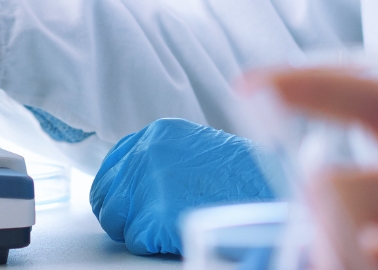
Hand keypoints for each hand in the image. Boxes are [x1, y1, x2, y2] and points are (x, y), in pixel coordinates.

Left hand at [89, 118, 275, 255]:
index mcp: (159, 133)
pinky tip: (175, 235)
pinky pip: (136, 240)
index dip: (115, 184)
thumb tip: (137, 178)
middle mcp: (148, 153)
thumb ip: (166, 157)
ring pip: (116, 218)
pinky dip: (153, 244)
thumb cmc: (244, 177)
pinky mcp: (155, 216)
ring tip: (164, 227)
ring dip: (136, 227)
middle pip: (107, 191)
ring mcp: (149, 184)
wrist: (270, 196)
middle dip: (120, 210)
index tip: (116, 197)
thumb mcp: (199, 149)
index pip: (114, 160)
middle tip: (137, 222)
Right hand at [258, 68, 377, 269]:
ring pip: (335, 236)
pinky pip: (348, 257)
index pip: (376, 106)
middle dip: (323, 223)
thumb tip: (315, 204)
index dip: (313, 87)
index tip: (250, 86)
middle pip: (340, 188)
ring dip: (334, 253)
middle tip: (350, 254)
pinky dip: (345, 262)